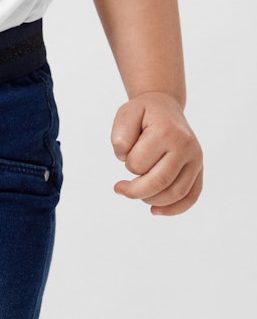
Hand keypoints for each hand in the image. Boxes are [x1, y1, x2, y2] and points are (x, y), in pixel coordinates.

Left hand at [111, 92, 202, 215]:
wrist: (165, 108)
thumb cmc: (144, 115)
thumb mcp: (126, 115)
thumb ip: (120, 136)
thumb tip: (126, 157)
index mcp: (167, 132)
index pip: (138, 164)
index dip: (127, 165)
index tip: (126, 156)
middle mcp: (186, 146)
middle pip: (159, 184)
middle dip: (134, 191)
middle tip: (121, 188)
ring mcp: (195, 159)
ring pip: (174, 195)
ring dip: (150, 200)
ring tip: (139, 191)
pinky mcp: (199, 170)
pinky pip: (190, 197)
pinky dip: (173, 209)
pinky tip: (155, 210)